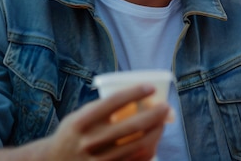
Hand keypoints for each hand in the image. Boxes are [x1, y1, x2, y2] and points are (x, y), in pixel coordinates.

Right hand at [44, 84, 169, 160]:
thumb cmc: (74, 133)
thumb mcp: (80, 116)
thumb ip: (103, 108)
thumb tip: (139, 97)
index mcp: (81, 122)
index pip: (113, 102)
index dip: (135, 93)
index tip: (151, 87)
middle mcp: (89, 141)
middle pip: (131, 126)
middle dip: (154, 114)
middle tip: (166, 106)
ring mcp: (98, 160)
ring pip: (138, 146)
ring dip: (156, 132)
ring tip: (163, 123)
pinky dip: (148, 150)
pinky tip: (154, 140)